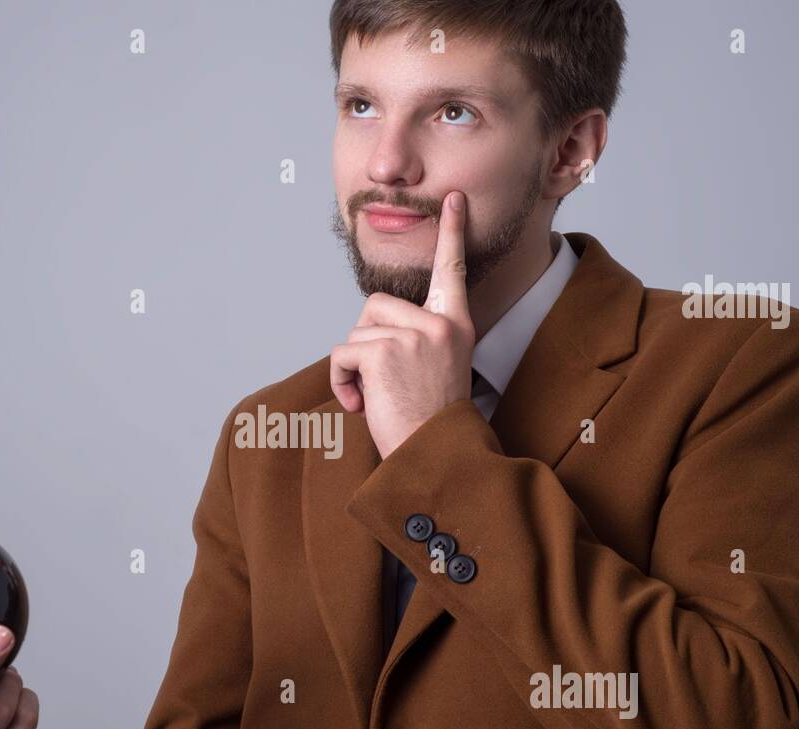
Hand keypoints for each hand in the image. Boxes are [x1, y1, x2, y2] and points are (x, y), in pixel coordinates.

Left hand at [330, 190, 475, 458]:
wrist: (433, 458)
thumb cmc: (427, 422)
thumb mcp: (433, 369)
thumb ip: (415, 338)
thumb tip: (372, 325)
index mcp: (457, 325)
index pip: (453, 271)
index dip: (452, 234)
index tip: (454, 199)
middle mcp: (440, 324)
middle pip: (375, 306)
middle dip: (366, 342)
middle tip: (384, 382)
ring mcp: (415, 335)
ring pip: (356, 331)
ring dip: (353, 367)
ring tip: (377, 397)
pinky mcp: (384, 351)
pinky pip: (342, 352)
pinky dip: (341, 380)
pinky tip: (361, 405)